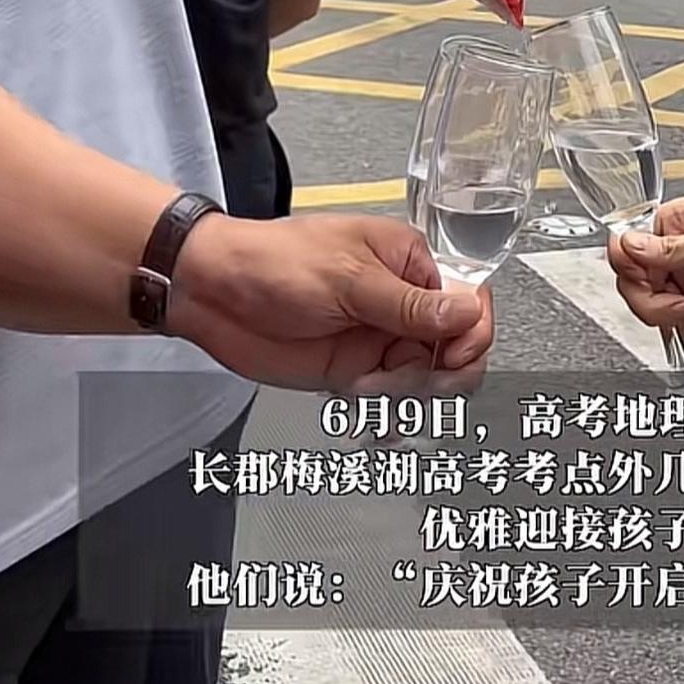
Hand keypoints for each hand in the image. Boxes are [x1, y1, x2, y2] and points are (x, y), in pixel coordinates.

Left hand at [171, 212, 494, 392]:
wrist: (212, 294)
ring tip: (366, 392)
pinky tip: (373, 420)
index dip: (470, 335)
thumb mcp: (347, 279)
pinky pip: (390, 400)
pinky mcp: (353, 372)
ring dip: (405, 396)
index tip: (452, 359)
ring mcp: (377, 338)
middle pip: (454, 347)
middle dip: (439, 373)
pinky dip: (388, 416)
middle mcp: (400, 302)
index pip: (467, 301)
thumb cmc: (273, 262)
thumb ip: (408, 306)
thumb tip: (467, 313)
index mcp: (408, 263)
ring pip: (425, 380)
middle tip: (407, 385)